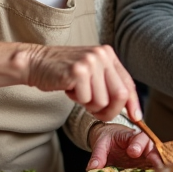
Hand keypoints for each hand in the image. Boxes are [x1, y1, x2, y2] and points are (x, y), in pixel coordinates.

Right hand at [23, 44, 140, 122]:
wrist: (36, 63)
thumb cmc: (64, 73)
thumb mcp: (91, 73)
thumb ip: (108, 84)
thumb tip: (129, 107)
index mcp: (108, 54)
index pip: (128, 83)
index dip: (133, 103)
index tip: (136, 117)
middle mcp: (102, 55)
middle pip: (120, 95)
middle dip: (110, 111)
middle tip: (95, 112)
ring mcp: (90, 61)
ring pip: (102, 101)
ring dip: (89, 105)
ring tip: (78, 93)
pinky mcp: (78, 71)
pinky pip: (85, 99)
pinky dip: (77, 100)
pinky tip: (69, 89)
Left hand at [87, 123, 161, 169]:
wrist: (111, 140)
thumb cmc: (109, 138)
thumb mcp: (101, 143)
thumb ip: (98, 154)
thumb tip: (93, 167)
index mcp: (131, 136)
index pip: (139, 137)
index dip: (138, 144)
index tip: (132, 152)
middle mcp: (143, 145)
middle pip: (153, 148)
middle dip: (155, 157)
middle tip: (156, 166)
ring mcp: (145, 156)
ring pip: (156, 159)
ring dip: (159, 167)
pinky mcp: (145, 165)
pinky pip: (153, 169)